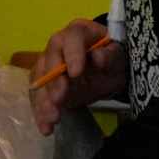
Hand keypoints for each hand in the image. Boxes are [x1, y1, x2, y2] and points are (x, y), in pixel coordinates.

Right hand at [29, 19, 128, 134]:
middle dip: (53, 81)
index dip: (72, 54)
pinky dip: (40, 112)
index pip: (72, 38)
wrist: (107, 72)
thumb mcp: (119, 58)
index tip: (75, 74)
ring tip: (53, 120)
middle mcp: (58, 44)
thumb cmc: (114, 59)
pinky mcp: (44, 83)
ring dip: (43, 100)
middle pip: (50, 59)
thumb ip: (111, 57)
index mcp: (78, 31)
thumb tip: (97, 57)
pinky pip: (38, 95)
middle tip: (59, 100)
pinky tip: (46, 127)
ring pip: (39, 80)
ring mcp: (48, 63)